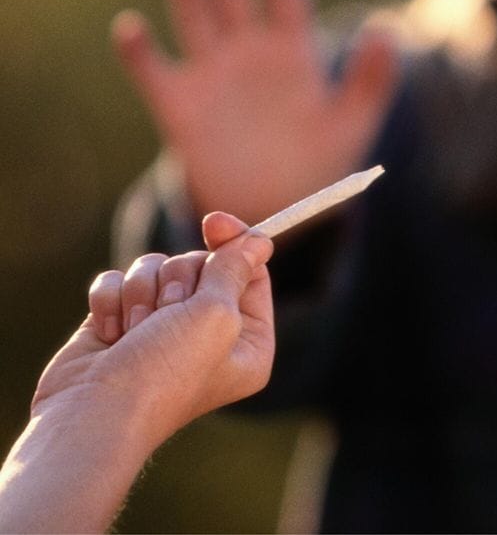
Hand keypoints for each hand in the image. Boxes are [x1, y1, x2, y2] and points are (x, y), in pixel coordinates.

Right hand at [31, 214, 273, 445]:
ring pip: (155, 267)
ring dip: (143, 292)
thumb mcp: (217, 313)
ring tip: (137, 331)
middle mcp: (208, 334)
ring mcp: (160, 329)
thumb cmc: (165, 372)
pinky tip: (110, 334)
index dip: (234, 242)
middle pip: (201, 263)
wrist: (93, 416)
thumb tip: (261, 241)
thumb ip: (235, 269)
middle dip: (178, 280)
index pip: (252, 271)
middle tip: (168, 313)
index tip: (215, 222)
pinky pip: (117, 281)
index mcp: (248, 340)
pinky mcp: (119, 323)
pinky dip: (111, 300)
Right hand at [112, 0, 398, 220]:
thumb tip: (387, 31)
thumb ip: (370, 81)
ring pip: (196, 18)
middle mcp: (248, 51)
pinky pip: (155, 74)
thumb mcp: (351, 123)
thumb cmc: (317, 160)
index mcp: (292, 50)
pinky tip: (131, 28)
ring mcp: (211, 74)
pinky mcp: (179, 106)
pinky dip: (141, 54)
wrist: (272, 206)